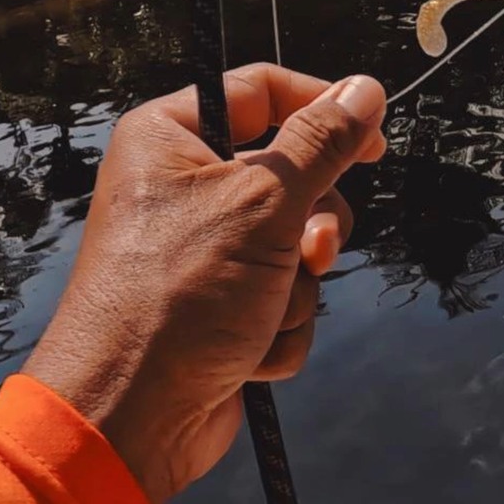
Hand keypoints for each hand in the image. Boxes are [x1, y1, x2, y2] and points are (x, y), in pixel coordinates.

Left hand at [21, 65, 387, 501]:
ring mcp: (204, 250)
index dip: (324, 108)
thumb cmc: (181, 294)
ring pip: (297, 242)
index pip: (263, 91)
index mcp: (171, 140)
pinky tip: (248, 348)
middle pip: (294, 174)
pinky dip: (280, 324)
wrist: (130, 414)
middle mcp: (183, 188)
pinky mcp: (221, 304)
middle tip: (310, 248)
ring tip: (267, 309)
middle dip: (313, 225)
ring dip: (298, 284)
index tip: (373, 140)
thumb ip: (322, 142)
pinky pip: (285, 294)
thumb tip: (366, 89)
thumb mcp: (265, 202)